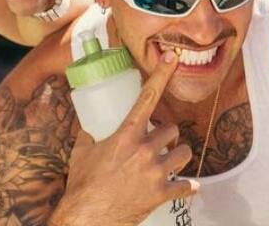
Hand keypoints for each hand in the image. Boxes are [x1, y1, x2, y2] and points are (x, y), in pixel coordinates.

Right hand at [51, 51, 197, 225]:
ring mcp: (156, 173)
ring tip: (169, 161)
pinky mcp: (162, 194)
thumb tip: (89, 126)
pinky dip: (187, 187)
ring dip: (178, 155)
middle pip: (172, 130)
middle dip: (167, 135)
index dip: (161, 75)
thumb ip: (89, 135)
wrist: (87, 218)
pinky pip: (187, 186)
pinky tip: (185, 187)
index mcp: (126, 136)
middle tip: (157, 143)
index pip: (147, 97)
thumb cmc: (82, 185)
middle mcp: (145, 150)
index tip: (172, 58)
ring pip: (184, 153)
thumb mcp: (81, 153)